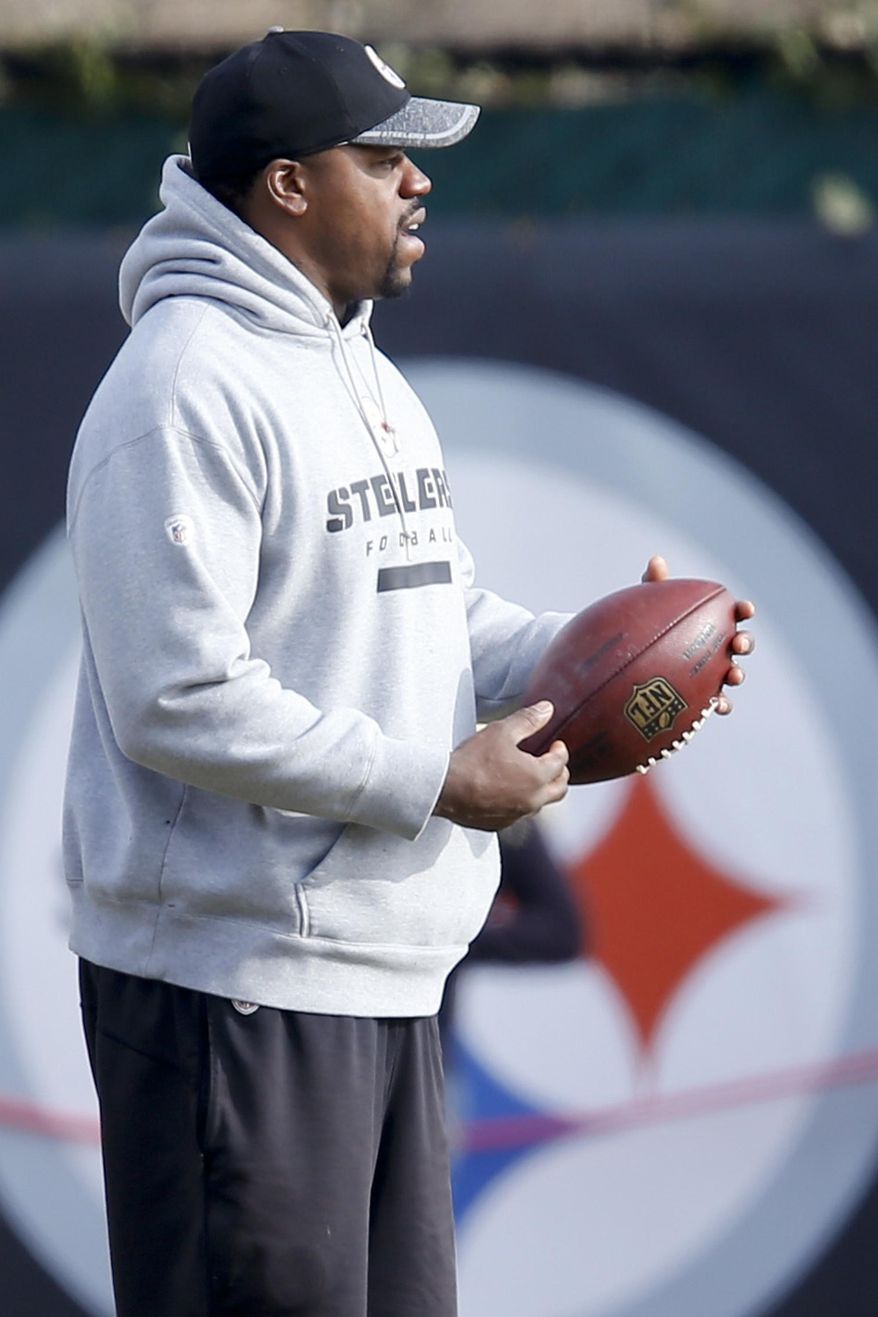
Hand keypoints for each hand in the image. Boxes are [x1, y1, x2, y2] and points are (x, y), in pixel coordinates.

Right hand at [434, 702, 569, 831]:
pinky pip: (519, 814)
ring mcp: (516, 815)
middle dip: (559, 773)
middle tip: (552, 763)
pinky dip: (520, 803)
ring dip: (541, 790)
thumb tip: (546, 710)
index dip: (560, 750)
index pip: (560, 762)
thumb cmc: (471, 762)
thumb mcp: (502, 731)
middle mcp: (532, 800)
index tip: (556, 745)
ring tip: (531, 777)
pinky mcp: (500, 824)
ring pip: (540, 804)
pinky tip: (509, 792)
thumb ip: (528, 720)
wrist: (444, 789)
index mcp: (537, 776)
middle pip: (559, 789)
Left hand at [642, 554, 755, 714]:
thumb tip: (656, 561)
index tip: (746, 609)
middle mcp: (716, 648)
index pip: (732, 614)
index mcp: (709, 624)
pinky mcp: (704, 697)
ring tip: (733, 675)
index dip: (743, 611)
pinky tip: (719, 705)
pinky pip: (718, 703)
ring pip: (733, 674)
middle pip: (740, 644)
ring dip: (738, 674)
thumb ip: (655, 586)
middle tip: (738, 643)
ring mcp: (712, 673)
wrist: (632, 665)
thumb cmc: (647, 628)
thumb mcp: (649, 606)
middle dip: (745, 642)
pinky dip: (723, 704)